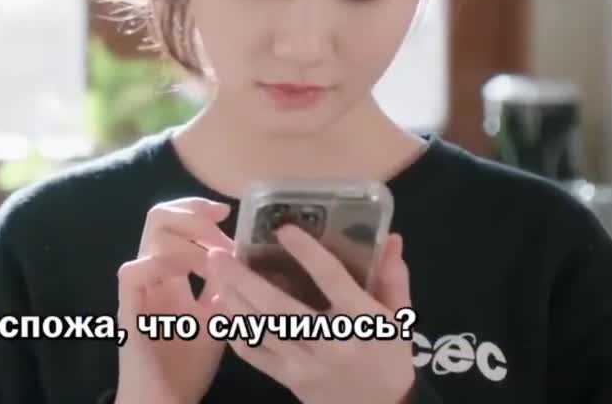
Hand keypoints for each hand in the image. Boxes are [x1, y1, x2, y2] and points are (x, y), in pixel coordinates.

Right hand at [114, 197, 232, 403]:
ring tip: (216, 260)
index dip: (197, 208)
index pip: (174, 223)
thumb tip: (244, 256)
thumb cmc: (187, 368)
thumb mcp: (217, 320)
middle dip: (193, 214)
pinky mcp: (128, 310)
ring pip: (151, 236)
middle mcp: (152, 275)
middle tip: (221, 226)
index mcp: (170, 275)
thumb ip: (225, 288)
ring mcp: (139, 290)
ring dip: (189, 240)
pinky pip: (132, 272)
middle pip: (159, 217)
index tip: (227, 211)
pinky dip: (161, 265)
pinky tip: (189, 278)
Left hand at [205, 227, 414, 403]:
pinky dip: (235, 332)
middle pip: (280, 307)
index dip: (308, 253)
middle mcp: (330, 342)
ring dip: (233, 300)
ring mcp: (306, 364)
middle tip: (218, 253)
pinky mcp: (289, 380)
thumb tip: (391, 237)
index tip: (284, 229)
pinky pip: (255, 355)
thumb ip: (392, 277)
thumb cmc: (388, 358)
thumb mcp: (398, 318)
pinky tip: (222, 308)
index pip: (332, 280)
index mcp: (361, 320)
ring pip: (261, 329)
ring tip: (213, 273)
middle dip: (244, 279)